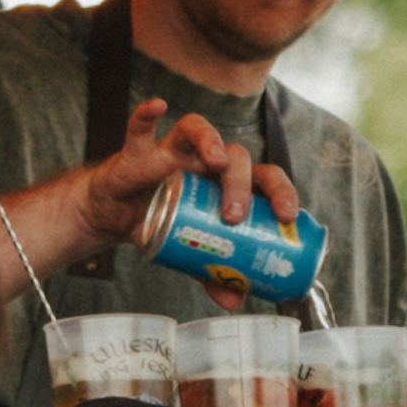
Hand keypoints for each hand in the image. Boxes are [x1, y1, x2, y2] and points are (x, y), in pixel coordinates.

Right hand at [0, 100, 302, 311]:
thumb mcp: (192, 251)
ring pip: (197, 130)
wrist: (118, 215)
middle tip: (235, 217)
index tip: (288, 216)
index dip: (281, 192)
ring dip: (210, 142)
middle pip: (236, 157)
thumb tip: (236, 300)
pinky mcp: (139, 150)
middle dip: (241, 183)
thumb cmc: (163, 222)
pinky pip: (142, 126)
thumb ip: (212, 272)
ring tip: (215, 163)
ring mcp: (173, 150)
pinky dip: (147, 114)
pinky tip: (157, 106)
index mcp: (228, 182)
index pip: (265, 177)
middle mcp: (206, 160)